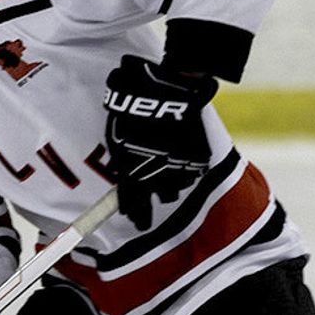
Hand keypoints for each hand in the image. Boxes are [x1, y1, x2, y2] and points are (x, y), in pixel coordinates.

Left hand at [104, 55, 217, 229]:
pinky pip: (193, 170)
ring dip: (172, 182)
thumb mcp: (117, 136)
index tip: (138, 222)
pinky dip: (187, 167)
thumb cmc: (131, 110)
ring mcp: (180, 167)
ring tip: (168, 173)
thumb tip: (121, 178)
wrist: (162, 91)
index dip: (136, 215)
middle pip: (161, 200)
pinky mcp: (197, 156)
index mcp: (133, 174)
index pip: (133, 205)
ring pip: (178, 186)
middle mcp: (158, 177)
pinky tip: (182, 157)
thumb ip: (122, 160)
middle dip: (155, 203)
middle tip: (152, 208)